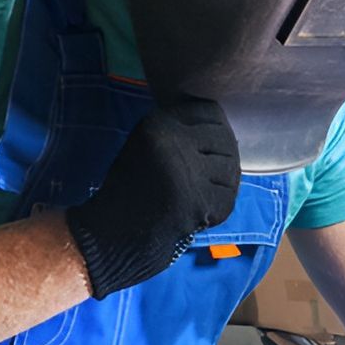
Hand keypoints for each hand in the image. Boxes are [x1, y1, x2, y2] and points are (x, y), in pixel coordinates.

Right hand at [66, 100, 240, 298]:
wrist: (113, 233)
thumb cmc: (131, 189)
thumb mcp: (145, 144)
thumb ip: (180, 131)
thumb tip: (222, 129)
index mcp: (158, 123)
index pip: (210, 111)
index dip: (214, 129)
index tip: (205, 148)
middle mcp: (174, 141)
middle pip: (226, 138)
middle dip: (222, 158)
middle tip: (205, 178)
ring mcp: (188, 172)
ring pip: (231, 168)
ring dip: (222, 184)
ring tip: (199, 195)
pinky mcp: (199, 201)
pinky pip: (228, 199)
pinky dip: (216, 209)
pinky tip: (196, 213)